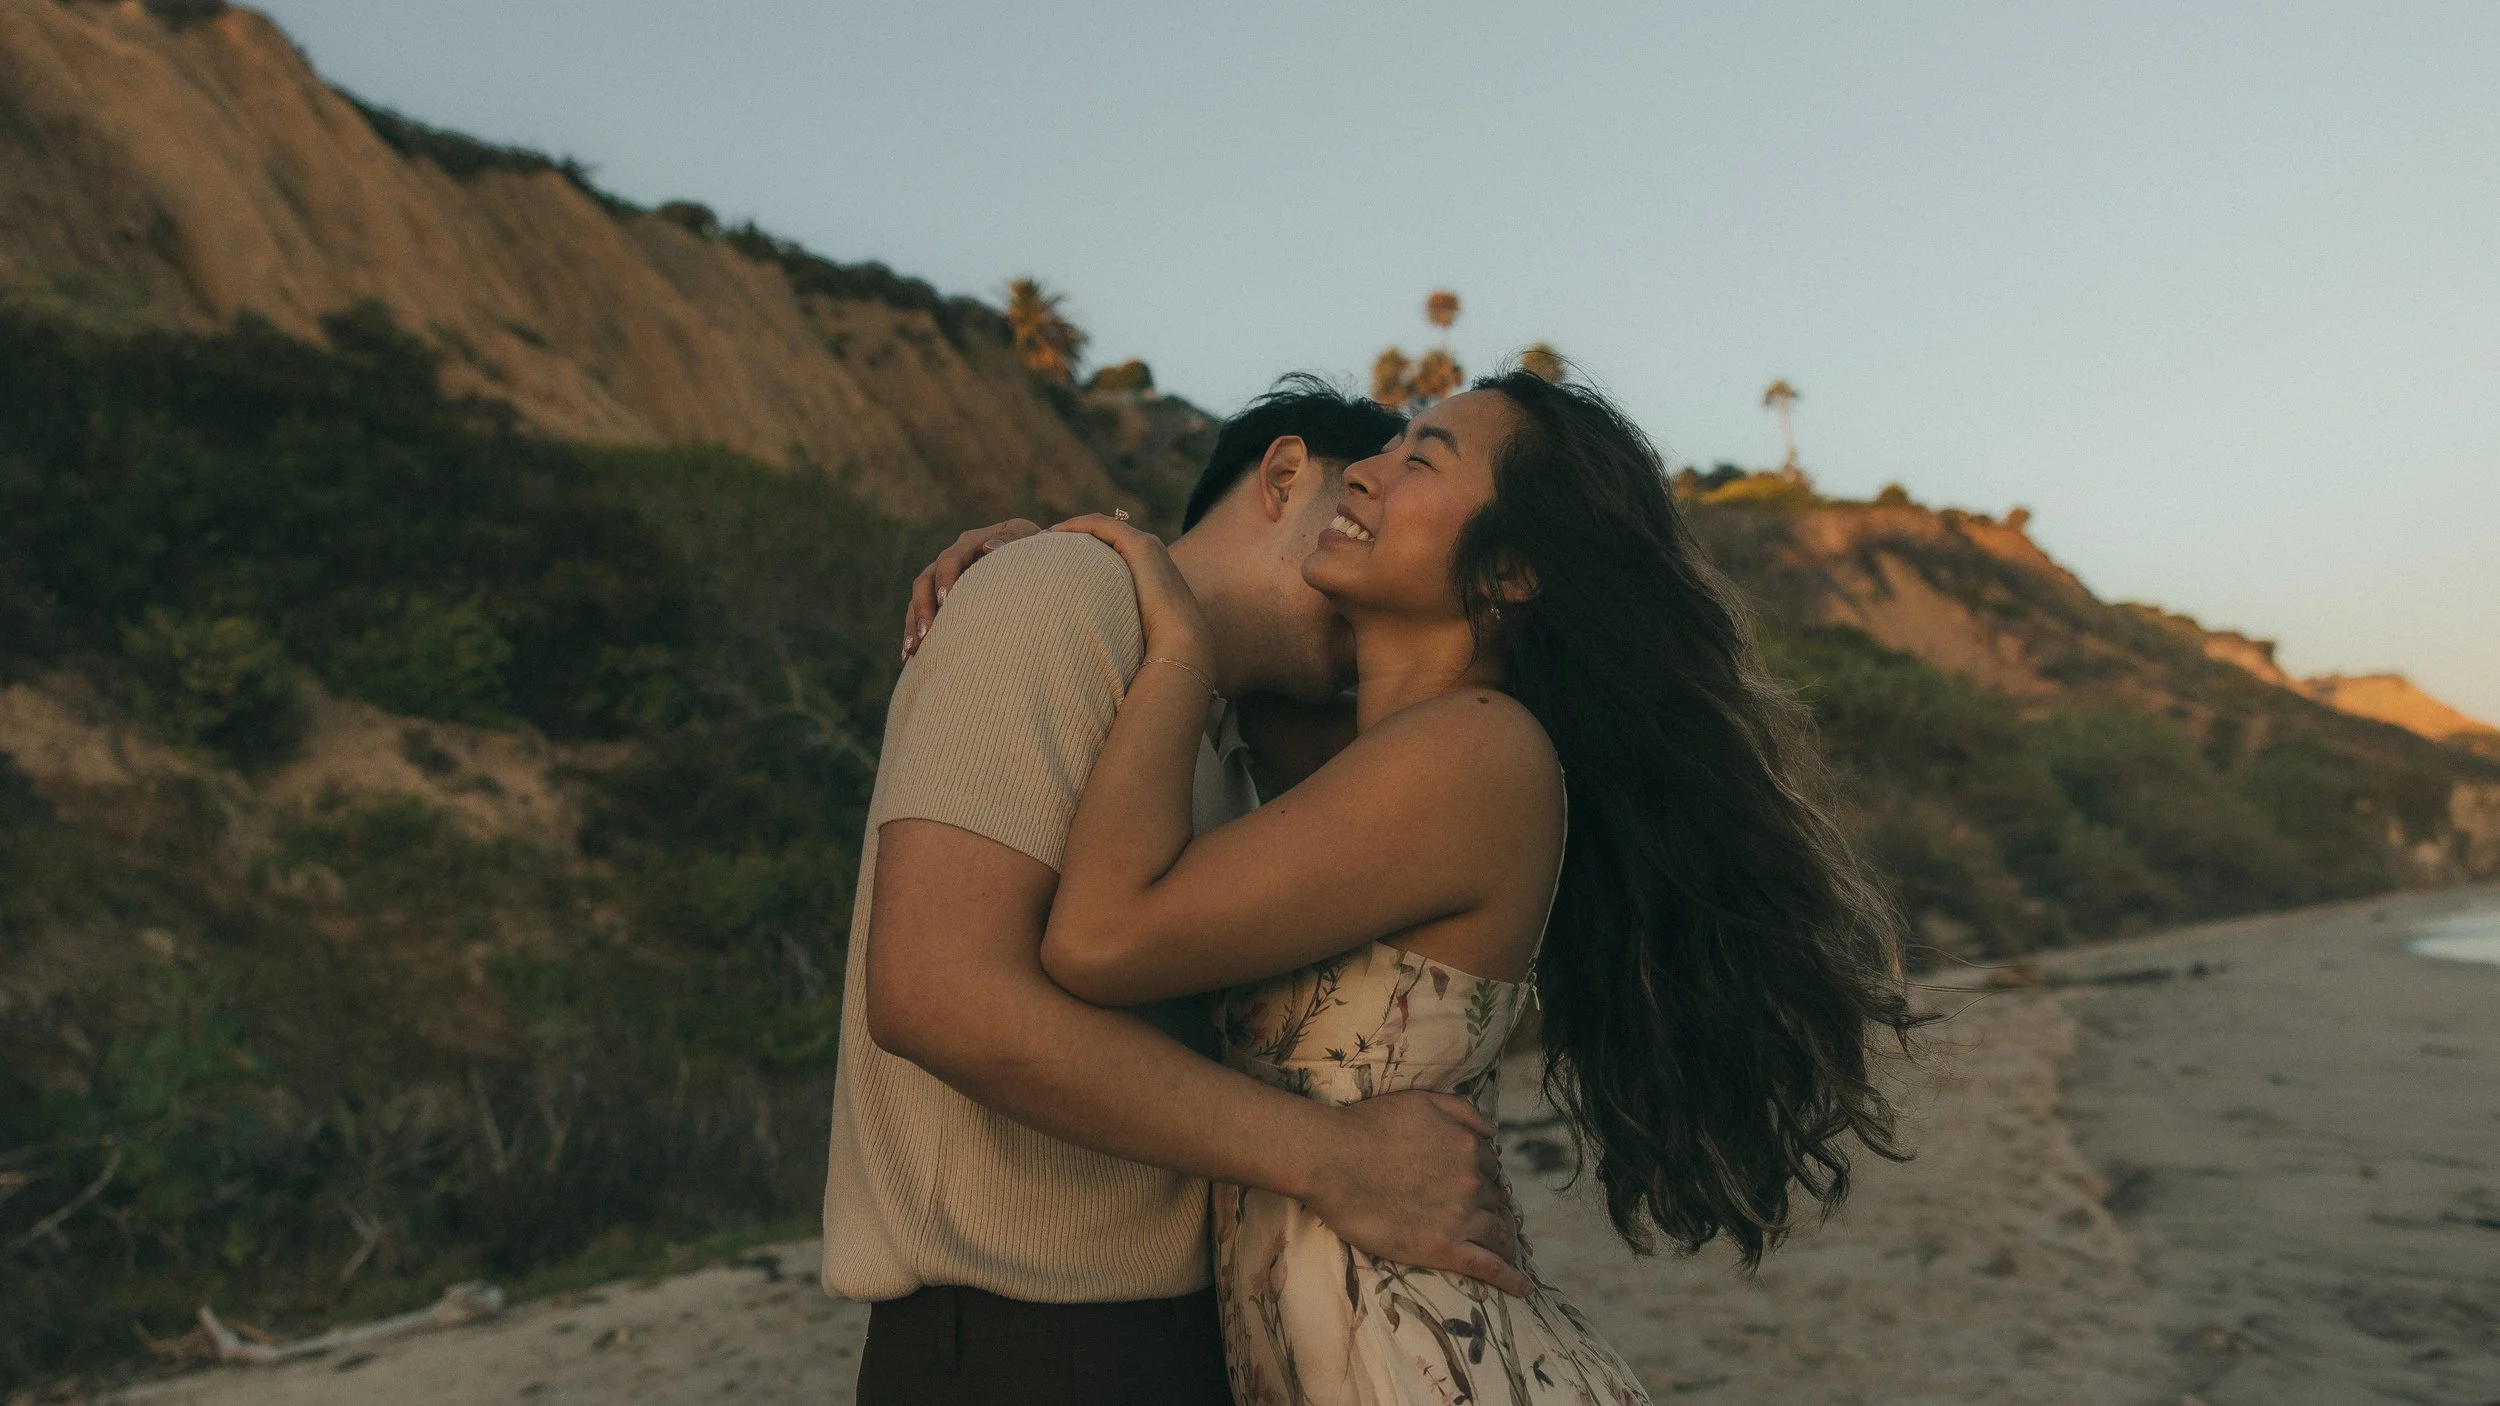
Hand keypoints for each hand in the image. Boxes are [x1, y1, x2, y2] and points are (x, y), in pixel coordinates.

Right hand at [902, 518, 1040, 660]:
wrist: (1038, 563)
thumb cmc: (1036, 552)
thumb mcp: (1029, 541)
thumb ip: (1013, 542)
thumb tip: (990, 548)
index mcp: (972, 542)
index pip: (951, 559)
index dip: (945, 579)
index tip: (946, 602)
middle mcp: (952, 559)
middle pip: (925, 580)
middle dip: (923, 608)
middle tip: (926, 635)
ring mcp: (944, 579)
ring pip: (918, 600)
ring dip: (914, 625)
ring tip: (913, 651)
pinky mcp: (942, 599)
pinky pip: (921, 615)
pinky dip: (915, 633)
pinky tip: (911, 657)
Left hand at [1051, 515, 1214, 674]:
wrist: (1181, 647)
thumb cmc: (1152, 649)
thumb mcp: (1126, 631)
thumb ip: (1110, 626)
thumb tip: (1084, 642)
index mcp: (1148, 571)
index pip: (1110, 550)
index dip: (1081, 550)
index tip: (1052, 561)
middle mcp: (1150, 553)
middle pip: (1104, 535)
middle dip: (1073, 537)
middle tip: (1042, 547)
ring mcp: (1146, 545)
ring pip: (1101, 527)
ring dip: (1071, 528)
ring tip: (1044, 538)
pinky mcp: (1140, 545)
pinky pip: (1101, 525)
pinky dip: (1077, 526)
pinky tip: (1055, 534)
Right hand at [1298, 1091, 1535, 1297]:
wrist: (1332, 1159)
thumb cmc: (1368, 1126)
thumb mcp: (1421, 1101)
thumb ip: (1462, 1112)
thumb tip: (1495, 1132)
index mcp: (1467, 1147)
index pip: (1490, 1167)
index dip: (1486, 1177)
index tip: (1481, 1188)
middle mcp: (1470, 1183)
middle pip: (1496, 1200)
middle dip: (1496, 1208)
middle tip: (1492, 1219)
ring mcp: (1459, 1218)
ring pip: (1498, 1233)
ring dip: (1507, 1241)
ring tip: (1511, 1252)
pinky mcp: (1442, 1249)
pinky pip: (1488, 1267)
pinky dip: (1511, 1278)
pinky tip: (1524, 1288)